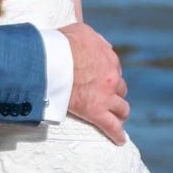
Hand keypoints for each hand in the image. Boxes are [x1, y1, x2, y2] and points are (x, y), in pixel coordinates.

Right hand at [59, 22, 128, 144]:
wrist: (50, 60)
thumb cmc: (61, 44)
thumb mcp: (82, 31)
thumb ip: (95, 38)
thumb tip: (102, 44)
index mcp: (109, 59)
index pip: (114, 69)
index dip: (107, 76)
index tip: (101, 80)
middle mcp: (112, 78)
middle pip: (120, 89)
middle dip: (114, 93)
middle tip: (107, 98)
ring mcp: (105, 96)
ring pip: (122, 108)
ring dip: (120, 112)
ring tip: (117, 117)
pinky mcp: (96, 111)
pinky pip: (112, 127)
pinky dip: (117, 135)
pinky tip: (120, 140)